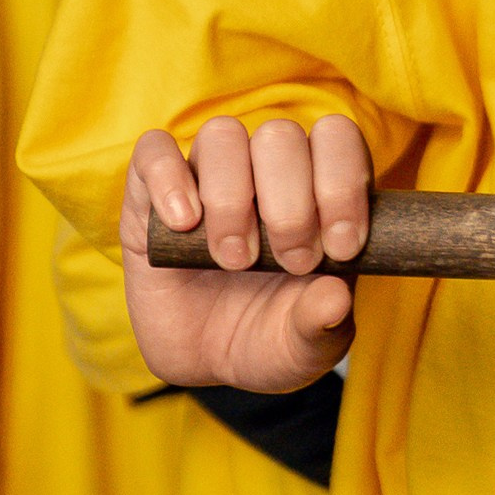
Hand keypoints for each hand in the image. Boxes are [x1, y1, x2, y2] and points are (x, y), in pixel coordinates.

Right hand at [123, 115, 370, 395]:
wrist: (205, 359)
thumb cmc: (269, 335)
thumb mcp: (305, 346)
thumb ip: (324, 323)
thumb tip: (336, 298)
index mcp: (317, 184)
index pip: (338, 138)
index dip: (343, 183)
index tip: (340, 248)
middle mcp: (265, 166)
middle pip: (281, 136)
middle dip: (291, 206)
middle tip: (289, 262)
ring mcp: (208, 173)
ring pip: (223, 135)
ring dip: (233, 197)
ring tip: (234, 258)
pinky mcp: (151, 191)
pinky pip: (154, 151)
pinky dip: (169, 178)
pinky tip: (184, 223)